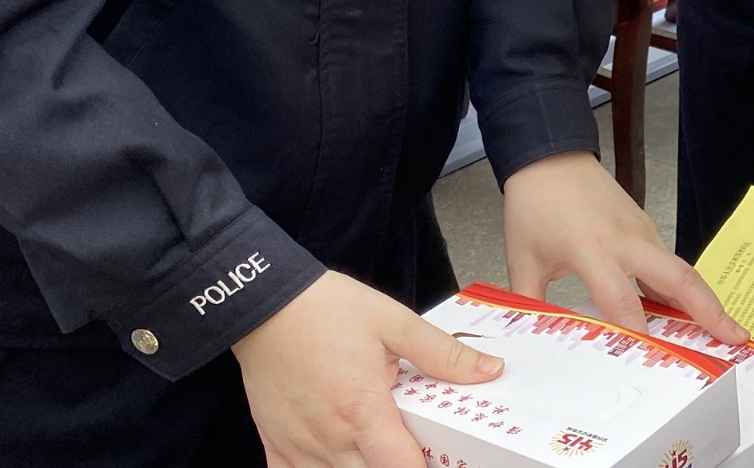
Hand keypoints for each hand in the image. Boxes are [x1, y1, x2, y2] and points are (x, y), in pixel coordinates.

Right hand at [234, 271, 501, 467]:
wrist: (264, 302)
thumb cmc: (326, 309)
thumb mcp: (393, 322)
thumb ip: (442, 353)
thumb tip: (489, 370)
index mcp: (362, 409)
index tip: (445, 460)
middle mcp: (330, 438)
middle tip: (414, 449)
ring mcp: (299, 448)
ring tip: (380, 450)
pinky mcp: (275, 446)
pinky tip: (340, 459)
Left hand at [502, 151, 744, 344]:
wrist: (548, 156)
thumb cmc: (535, 205)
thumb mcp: (523, 260)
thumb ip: (529, 304)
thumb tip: (532, 341)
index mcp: (591, 249)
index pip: (622, 300)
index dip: (639, 333)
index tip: (655, 360)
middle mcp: (626, 240)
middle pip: (678, 278)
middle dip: (708, 310)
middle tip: (734, 338)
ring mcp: (641, 232)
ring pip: (682, 270)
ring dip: (705, 300)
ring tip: (727, 331)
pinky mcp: (645, 228)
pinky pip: (669, 262)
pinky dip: (684, 288)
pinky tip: (690, 312)